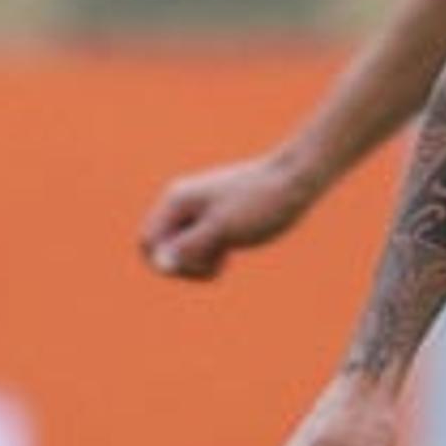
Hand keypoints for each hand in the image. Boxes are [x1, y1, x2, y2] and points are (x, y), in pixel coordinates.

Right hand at [142, 154, 311, 280]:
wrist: (297, 179)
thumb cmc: (262, 203)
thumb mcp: (224, 230)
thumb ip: (189, 247)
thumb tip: (160, 264)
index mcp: (177, 201)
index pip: (147, 242)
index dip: (165, 263)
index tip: (200, 266)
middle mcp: (182, 203)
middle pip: (162, 248)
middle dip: (185, 264)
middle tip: (217, 264)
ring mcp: (198, 210)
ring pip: (182, 249)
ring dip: (200, 262)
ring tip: (226, 257)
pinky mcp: (216, 218)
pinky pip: (200, 245)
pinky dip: (212, 255)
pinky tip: (230, 253)